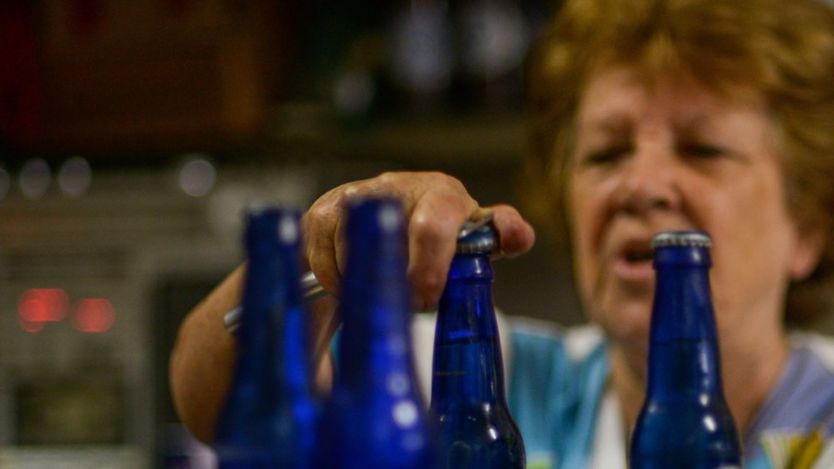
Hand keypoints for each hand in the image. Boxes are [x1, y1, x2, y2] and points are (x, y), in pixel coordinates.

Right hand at [302, 171, 535, 309]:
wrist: (390, 214)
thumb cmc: (442, 229)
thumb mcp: (474, 233)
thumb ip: (503, 233)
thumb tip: (520, 237)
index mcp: (441, 193)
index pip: (434, 225)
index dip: (429, 269)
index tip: (426, 300)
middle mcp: (396, 187)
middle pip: (386, 240)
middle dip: (395, 281)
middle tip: (405, 303)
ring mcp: (355, 196)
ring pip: (352, 254)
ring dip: (368, 284)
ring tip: (385, 290)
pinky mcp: (322, 210)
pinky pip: (322, 257)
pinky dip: (336, 280)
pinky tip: (355, 282)